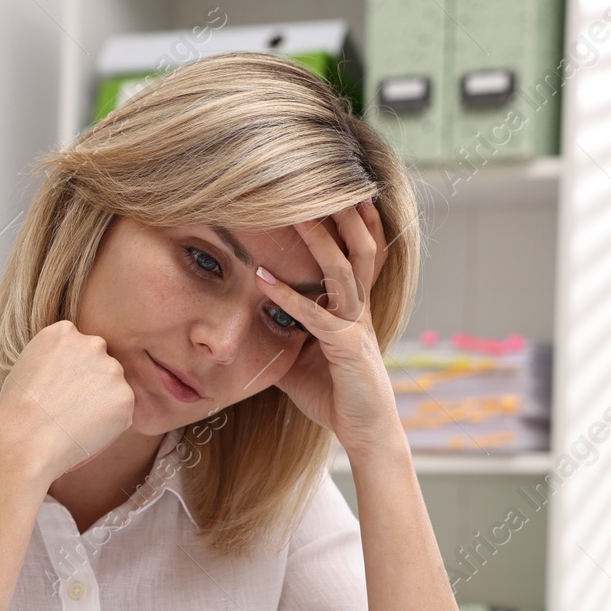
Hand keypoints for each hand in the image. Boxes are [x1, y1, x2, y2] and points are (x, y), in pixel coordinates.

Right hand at [0, 319, 134, 481]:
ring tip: (75, 423)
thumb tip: (66, 376)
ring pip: (114, 389)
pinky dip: (110, 425)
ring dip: (102, 405)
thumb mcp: (26, 368)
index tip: (60, 391)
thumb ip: (54, 361)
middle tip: (71, 410)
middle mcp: (92, 343)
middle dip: (92, 384)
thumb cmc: (15, 412)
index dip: (71, 373)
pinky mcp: (125, 396)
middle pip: (101, 364)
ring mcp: (112, 369)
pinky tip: (86, 432)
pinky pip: (123, 412)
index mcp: (64, 332)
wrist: (25, 438)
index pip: (79, 349)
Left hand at [256, 201, 401, 459]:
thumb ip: (281, 332)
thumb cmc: (334, 394)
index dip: (349, 219)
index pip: (357, 251)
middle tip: (318, 176)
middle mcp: (359, 308)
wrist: (365, 433)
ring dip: (318, 241)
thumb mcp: (298, 357)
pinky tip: (263, 279)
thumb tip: (245, 318)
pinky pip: (316, 316)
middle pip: (360, 248)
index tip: (330, 185)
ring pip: (344, 271)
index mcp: (352, 306)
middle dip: (341, 213)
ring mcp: (356, 325)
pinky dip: (287, 296)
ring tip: (294, 212)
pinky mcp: (346, 348)